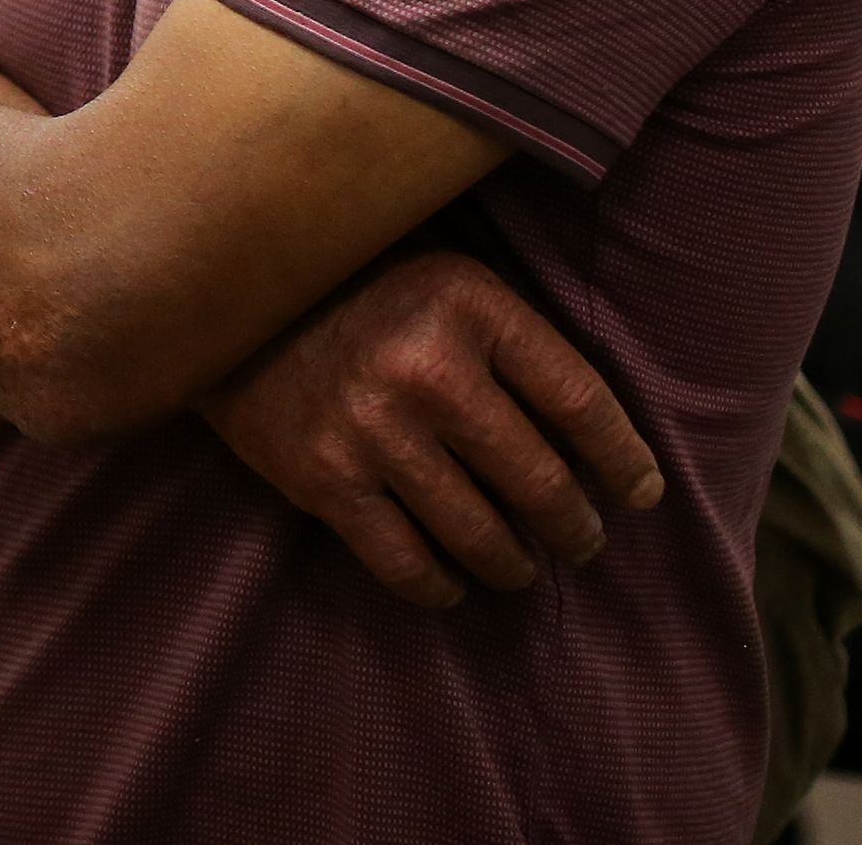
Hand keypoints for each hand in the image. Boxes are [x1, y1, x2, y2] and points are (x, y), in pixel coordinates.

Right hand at [198, 251, 663, 608]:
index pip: (581, 401)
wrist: (220, 291)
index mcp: (471, 304)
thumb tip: (592, 436)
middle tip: (585, 542)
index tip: (641, 493)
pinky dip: (439, 586)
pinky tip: (453, 585)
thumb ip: (508, 337)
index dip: (624, 460)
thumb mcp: (442, 275)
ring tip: (524, 568)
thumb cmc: (353, 281)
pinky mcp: (323, 477)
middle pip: (539, 480)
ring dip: (515, 564)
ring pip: (479, 532)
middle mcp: (428, 368)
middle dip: (576, 527)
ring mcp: (373, 428)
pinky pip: (403, 560)